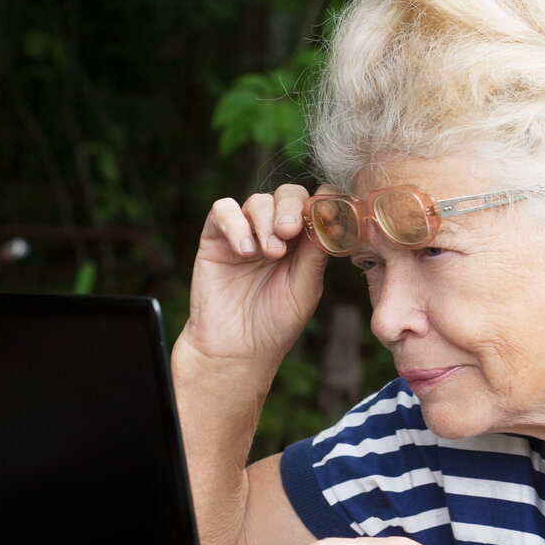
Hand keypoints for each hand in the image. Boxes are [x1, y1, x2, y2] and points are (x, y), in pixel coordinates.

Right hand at [178, 184, 329, 369]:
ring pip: (257, 200)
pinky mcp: (215, 238)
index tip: (324, 215)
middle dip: (291, 208)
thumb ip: (316, 252)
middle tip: (289, 232)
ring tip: (268, 253)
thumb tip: (330, 215)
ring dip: (265, 221)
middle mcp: (275, 233)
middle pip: (287, 195)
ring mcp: (245, 233)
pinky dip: (236, 224)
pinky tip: (244, 251)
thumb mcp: (306, 288)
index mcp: (304, 243)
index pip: (314, 205)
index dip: (321, 203)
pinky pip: (223, 210)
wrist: (235, 349)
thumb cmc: (274, 323)